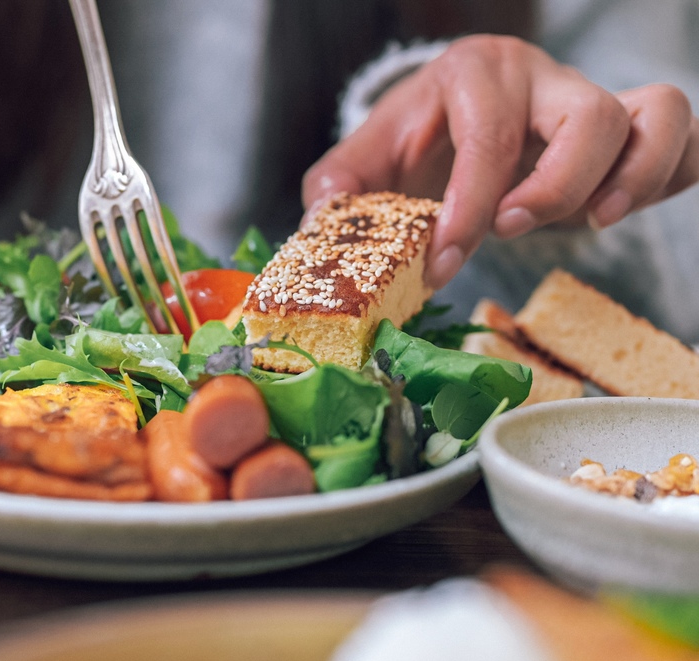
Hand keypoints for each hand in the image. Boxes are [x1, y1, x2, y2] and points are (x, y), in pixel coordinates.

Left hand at [302, 35, 698, 288]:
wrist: (446, 123)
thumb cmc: (409, 145)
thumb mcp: (363, 160)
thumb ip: (337, 189)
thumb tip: (321, 228)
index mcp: (473, 74)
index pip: (488, 135)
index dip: (469, 206)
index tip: (443, 262)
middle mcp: (541, 77)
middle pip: (589, 114)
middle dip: (555, 187)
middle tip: (511, 232)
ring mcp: (591, 97)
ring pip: (657, 112)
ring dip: (634, 176)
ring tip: (594, 222)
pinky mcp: (625, 128)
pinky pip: (683, 136)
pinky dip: (671, 174)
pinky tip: (624, 211)